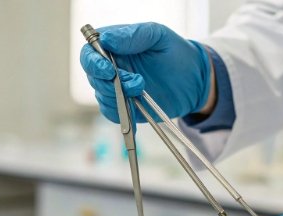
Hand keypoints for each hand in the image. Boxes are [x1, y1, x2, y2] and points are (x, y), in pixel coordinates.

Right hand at [80, 22, 211, 122]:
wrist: (194, 80)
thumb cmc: (175, 52)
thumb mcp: (157, 35)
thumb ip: (133, 35)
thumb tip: (106, 39)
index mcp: (113, 46)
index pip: (88, 54)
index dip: (93, 63)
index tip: (109, 70)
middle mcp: (110, 68)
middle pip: (93, 78)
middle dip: (110, 83)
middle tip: (135, 82)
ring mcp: (116, 89)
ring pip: (102, 97)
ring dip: (119, 97)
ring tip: (141, 89)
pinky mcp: (124, 107)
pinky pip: (113, 114)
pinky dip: (122, 113)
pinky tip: (136, 108)